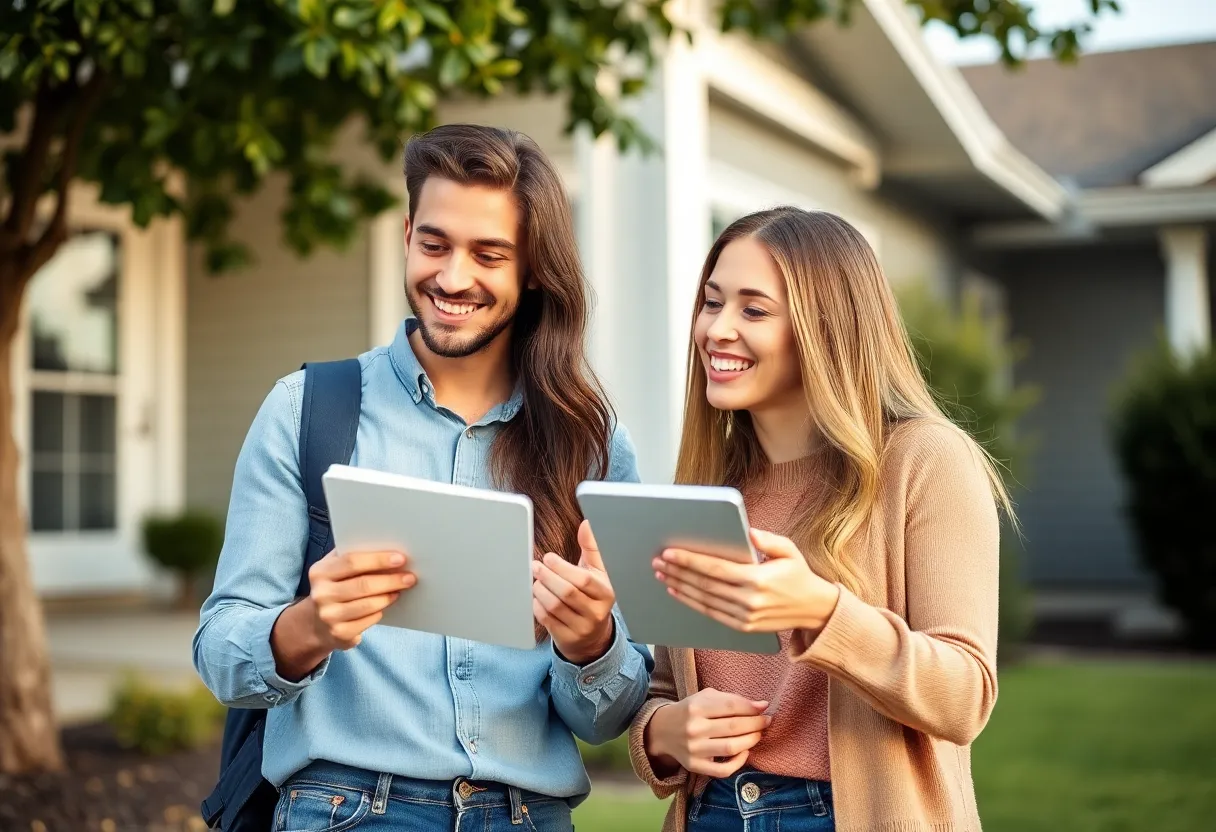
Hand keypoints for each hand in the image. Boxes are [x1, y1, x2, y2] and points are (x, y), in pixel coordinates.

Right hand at [306, 549, 416, 650]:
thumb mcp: (334, 569)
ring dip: (389, 596)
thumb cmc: (334, 588)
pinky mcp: (339, 633)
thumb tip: (389, 549)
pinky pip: (369, 620)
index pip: (352, 561)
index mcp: (320, 572)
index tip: (400, 558)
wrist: (316, 623)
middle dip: (391, 580)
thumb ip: (353, 556)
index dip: (378, 560)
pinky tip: (386, 604)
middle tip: (410, 577)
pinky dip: (380, 611)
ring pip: (369, 604)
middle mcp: (321, 594)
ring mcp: (329, 616)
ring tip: (400, 590)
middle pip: (364, 585)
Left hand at [532, 520, 615, 663]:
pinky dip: (537, 606)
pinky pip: (547, 620)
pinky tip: (536, 597)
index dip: (562, 567)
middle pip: (567, 592)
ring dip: (540, 590)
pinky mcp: (568, 638)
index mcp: (606, 593)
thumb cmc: (592, 596)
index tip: (548, 558)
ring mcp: (582, 628)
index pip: (583, 580)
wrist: (593, 635)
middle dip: (547, 577)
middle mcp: (597, 612)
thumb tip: (587, 524)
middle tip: (535, 566)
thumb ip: (592, 548)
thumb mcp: (597, 573)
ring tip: (535, 581)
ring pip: (555, 606)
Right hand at [645, 688, 771, 777]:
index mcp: (696, 707)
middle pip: (733, 726)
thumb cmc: (690, 711)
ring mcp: (694, 749)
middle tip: (766, 721)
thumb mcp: (705, 698)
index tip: (765, 708)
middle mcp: (694, 728)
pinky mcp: (694, 766)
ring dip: (751, 741)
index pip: (731, 706)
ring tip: (758, 734)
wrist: (662, 730)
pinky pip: (723, 770)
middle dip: (756, 724)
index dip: (751, 708)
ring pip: (731, 747)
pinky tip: (745, 752)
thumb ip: (732, 700)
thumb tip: (762, 706)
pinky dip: (739, 762)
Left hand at [654, 529, 839, 634]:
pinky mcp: (743, 627)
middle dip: (678, 572)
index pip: (715, 569)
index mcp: (758, 579)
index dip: (690, 561)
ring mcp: (745, 617)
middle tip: (657, 562)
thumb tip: (747, 532)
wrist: (814, 609)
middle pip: (704, 585)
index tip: (669, 553)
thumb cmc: (799, 574)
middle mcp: (749, 600)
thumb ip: (768, 539)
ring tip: (662, 575)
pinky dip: (691, 603)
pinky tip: (677, 592)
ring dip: (679, 588)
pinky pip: (711, 614)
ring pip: (704, 601)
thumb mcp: (789, 550)